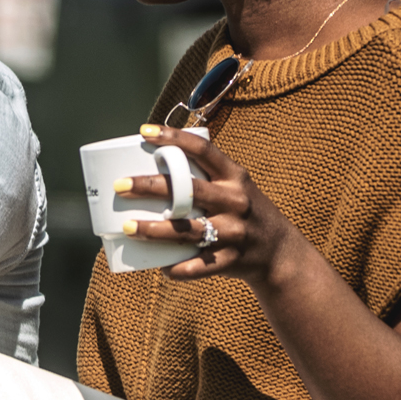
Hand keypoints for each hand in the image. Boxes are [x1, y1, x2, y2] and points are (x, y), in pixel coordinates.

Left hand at [115, 124, 294, 283]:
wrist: (280, 252)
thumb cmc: (244, 212)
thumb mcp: (234, 186)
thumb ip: (203, 176)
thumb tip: (151, 164)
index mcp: (234, 176)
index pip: (203, 150)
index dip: (173, 138)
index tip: (144, 131)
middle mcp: (236, 201)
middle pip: (188, 190)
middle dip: (151, 186)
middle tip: (120, 185)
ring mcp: (235, 232)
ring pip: (189, 230)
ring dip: (155, 230)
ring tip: (128, 226)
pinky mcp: (232, 259)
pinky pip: (200, 266)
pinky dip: (178, 268)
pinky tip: (160, 267)